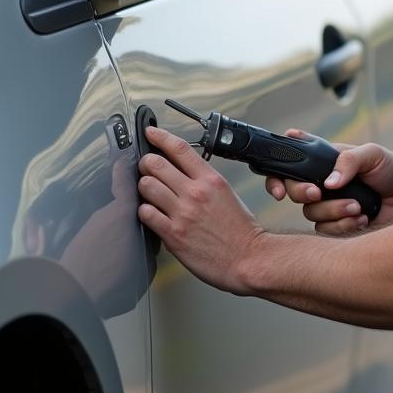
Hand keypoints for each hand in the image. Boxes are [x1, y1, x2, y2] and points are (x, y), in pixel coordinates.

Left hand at [137, 126, 262, 292]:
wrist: (248, 259)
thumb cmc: (240, 231)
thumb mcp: (227, 194)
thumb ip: (203, 180)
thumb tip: (181, 171)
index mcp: (210, 180)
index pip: (180, 149)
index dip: (160, 136)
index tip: (151, 132)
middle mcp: (195, 193)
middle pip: (155, 163)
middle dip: (146, 163)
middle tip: (147, 168)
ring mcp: (183, 213)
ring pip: (146, 186)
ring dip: (144, 188)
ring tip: (150, 193)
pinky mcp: (173, 234)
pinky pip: (146, 213)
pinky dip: (144, 211)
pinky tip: (152, 213)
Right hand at [264, 132, 392, 234]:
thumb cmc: (390, 168)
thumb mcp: (371, 154)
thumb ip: (348, 161)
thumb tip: (329, 182)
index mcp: (322, 162)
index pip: (288, 166)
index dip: (276, 177)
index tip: (279, 188)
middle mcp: (320, 184)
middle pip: (293, 192)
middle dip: (303, 193)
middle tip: (320, 193)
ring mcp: (327, 206)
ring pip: (311, 214)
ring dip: (334, 211)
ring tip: (358, 207)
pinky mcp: (337, 226)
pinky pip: (326, 231)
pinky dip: (344, 226)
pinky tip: (362, 219)